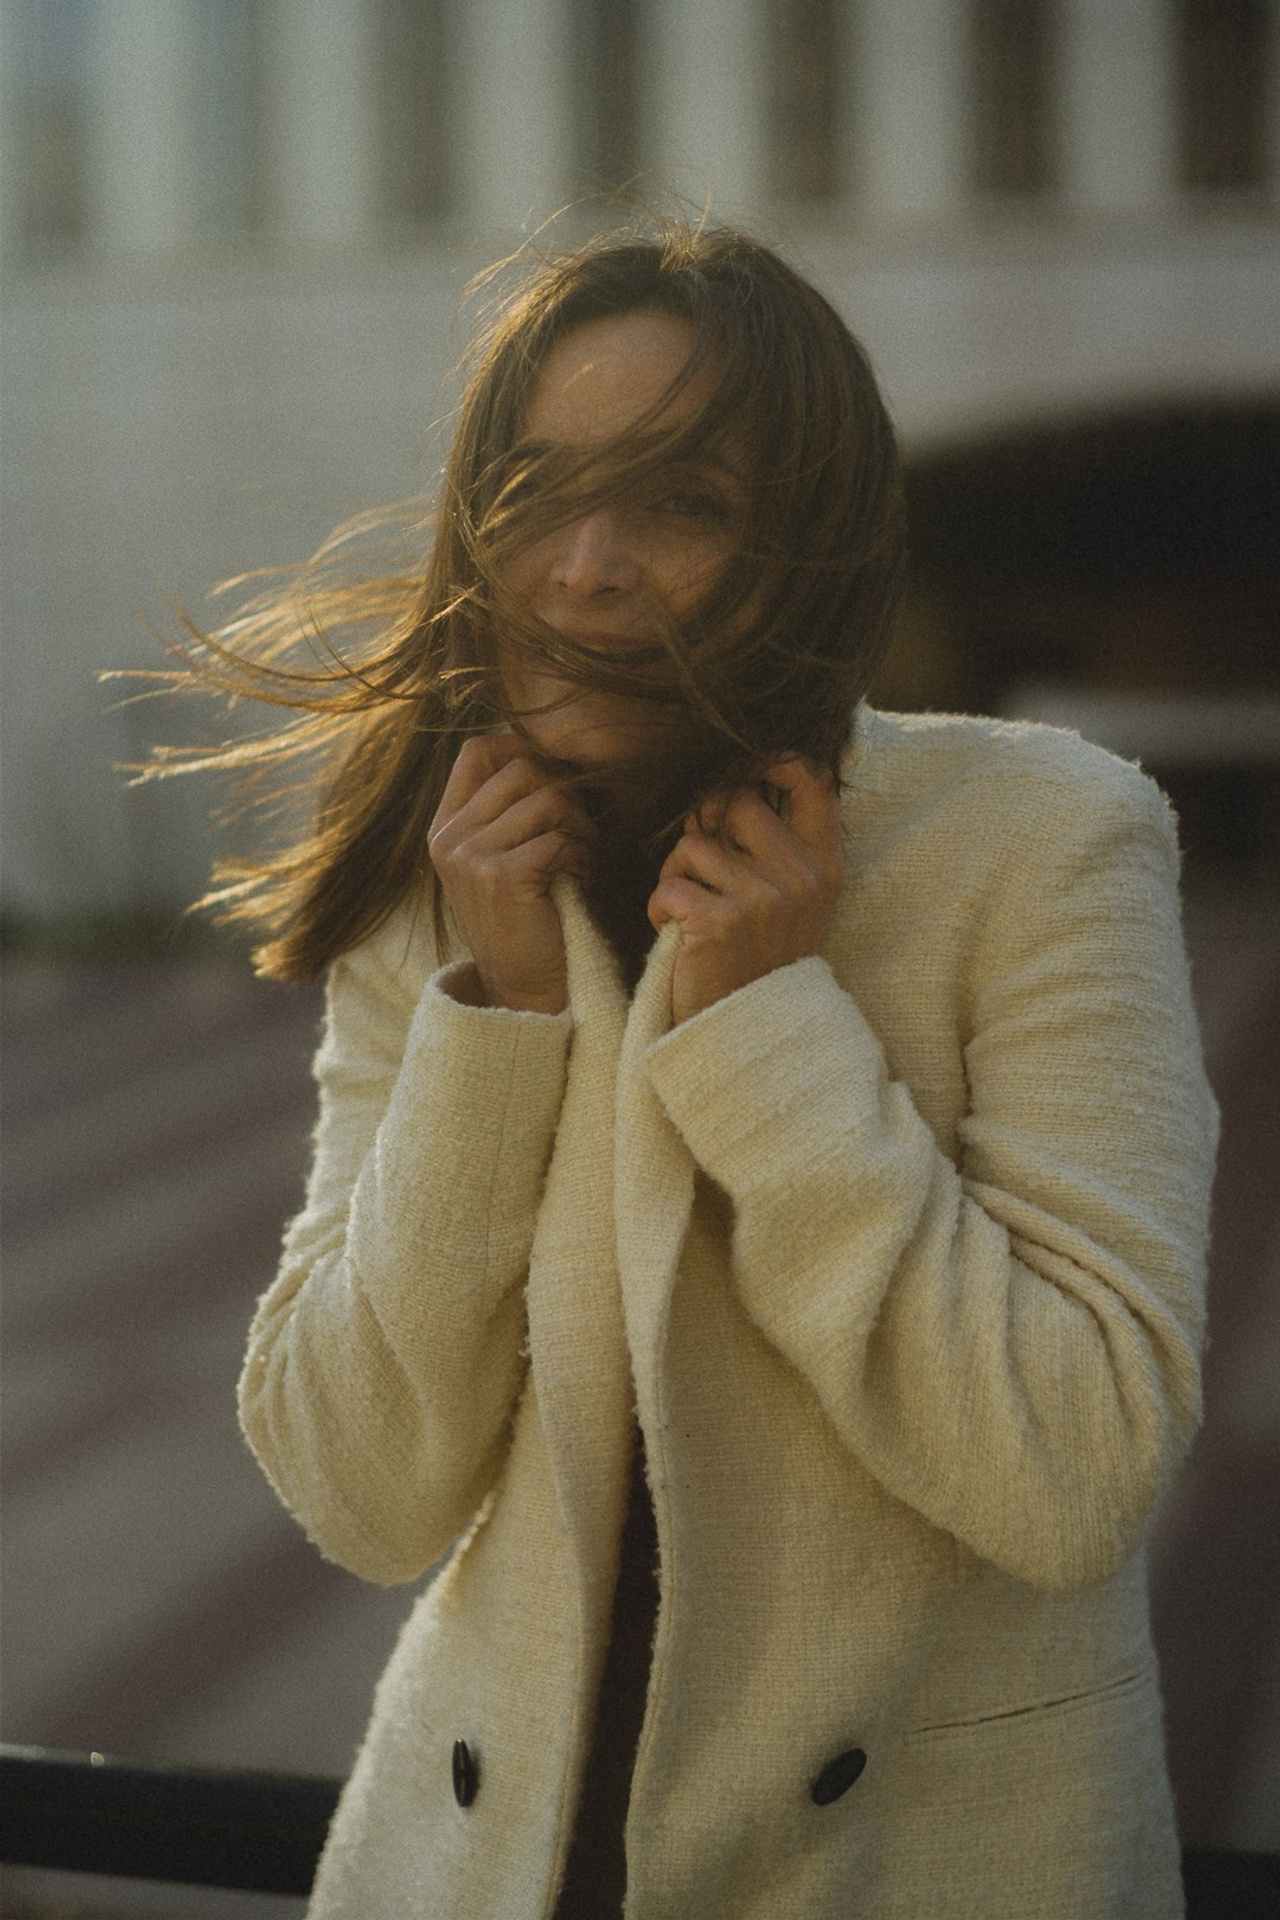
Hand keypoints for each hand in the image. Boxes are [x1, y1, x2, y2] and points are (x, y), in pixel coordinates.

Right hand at [428, 735, 593, 1012]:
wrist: (525, 989)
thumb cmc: (527, 919)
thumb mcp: (501, 858)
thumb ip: (505, 811)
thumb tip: (542, 752)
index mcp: (444, 827)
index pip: (477, 750)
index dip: (523, 751)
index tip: (554, 783)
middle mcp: (448, 838)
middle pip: (520, 768)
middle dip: (565, 794)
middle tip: (579, 832)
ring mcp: (469, 857)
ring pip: (547, 800)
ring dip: (579, 827)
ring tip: (582, 857)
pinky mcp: (500, 877)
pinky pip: (557, 837)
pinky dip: (581, 855)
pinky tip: (581, 879)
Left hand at [647, 759, 843, 1025]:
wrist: (747, 1032)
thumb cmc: (757, 957)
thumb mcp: (791, 900)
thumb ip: (778, 844)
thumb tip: (737, 779)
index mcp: (825, 866)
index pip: (814, 782)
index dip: (776, 760)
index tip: (748, 766)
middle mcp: (802, 878)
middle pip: (735, 801)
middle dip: (704, 827)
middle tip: (700, 874)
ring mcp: (764, 900)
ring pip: (692, 844)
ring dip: (676, 875)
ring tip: (690, 914)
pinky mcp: (720, 922)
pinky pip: (669, 884)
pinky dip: (660, 909)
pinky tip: (677, 936)